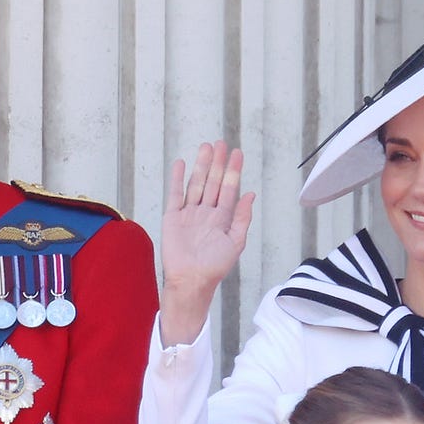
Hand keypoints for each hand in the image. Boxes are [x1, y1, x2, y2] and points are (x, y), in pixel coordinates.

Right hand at [159, 140, 255, 345]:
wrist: (191, 280)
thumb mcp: (235, 242)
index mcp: (222, 218)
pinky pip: (175, 194)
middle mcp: (206, 213)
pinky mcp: (173, 218)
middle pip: (213, 182)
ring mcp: (189, 214)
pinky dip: (177, 179)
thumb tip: (250, 194)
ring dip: (201, 166)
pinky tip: (181, 164)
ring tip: (206, 147)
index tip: (237, 153)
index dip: (234, 171)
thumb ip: (242, 218)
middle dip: (218, 163)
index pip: (229, 189)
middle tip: (221, 143)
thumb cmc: (214, 266)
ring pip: (196, 184)